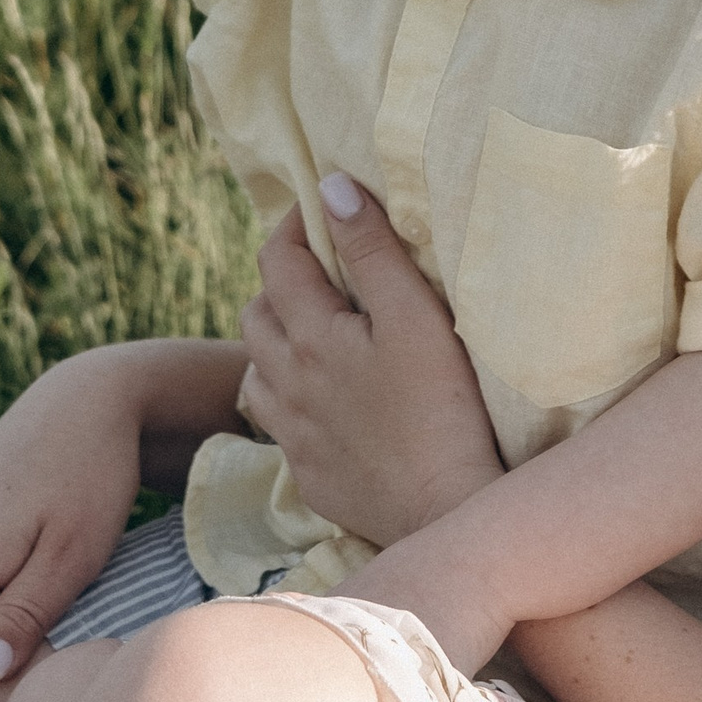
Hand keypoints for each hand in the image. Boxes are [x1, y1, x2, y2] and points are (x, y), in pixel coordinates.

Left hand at [237, 178, 502, 548]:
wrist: (445, 512)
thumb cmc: (443, 408)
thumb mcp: (416, 317)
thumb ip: (372, 251)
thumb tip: (331, 188)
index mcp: (310, 336)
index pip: (278, 260)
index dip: (295, 226)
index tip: (322, 212)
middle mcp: (287, 383)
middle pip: (256, 314)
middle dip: (280, 282)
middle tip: (322, 272)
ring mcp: (294, 435)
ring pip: (256, 372)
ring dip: (275, 343)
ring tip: (314, 335)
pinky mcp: (310, 475)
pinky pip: (278, 424)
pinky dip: (288, 397)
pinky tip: (322, 401)